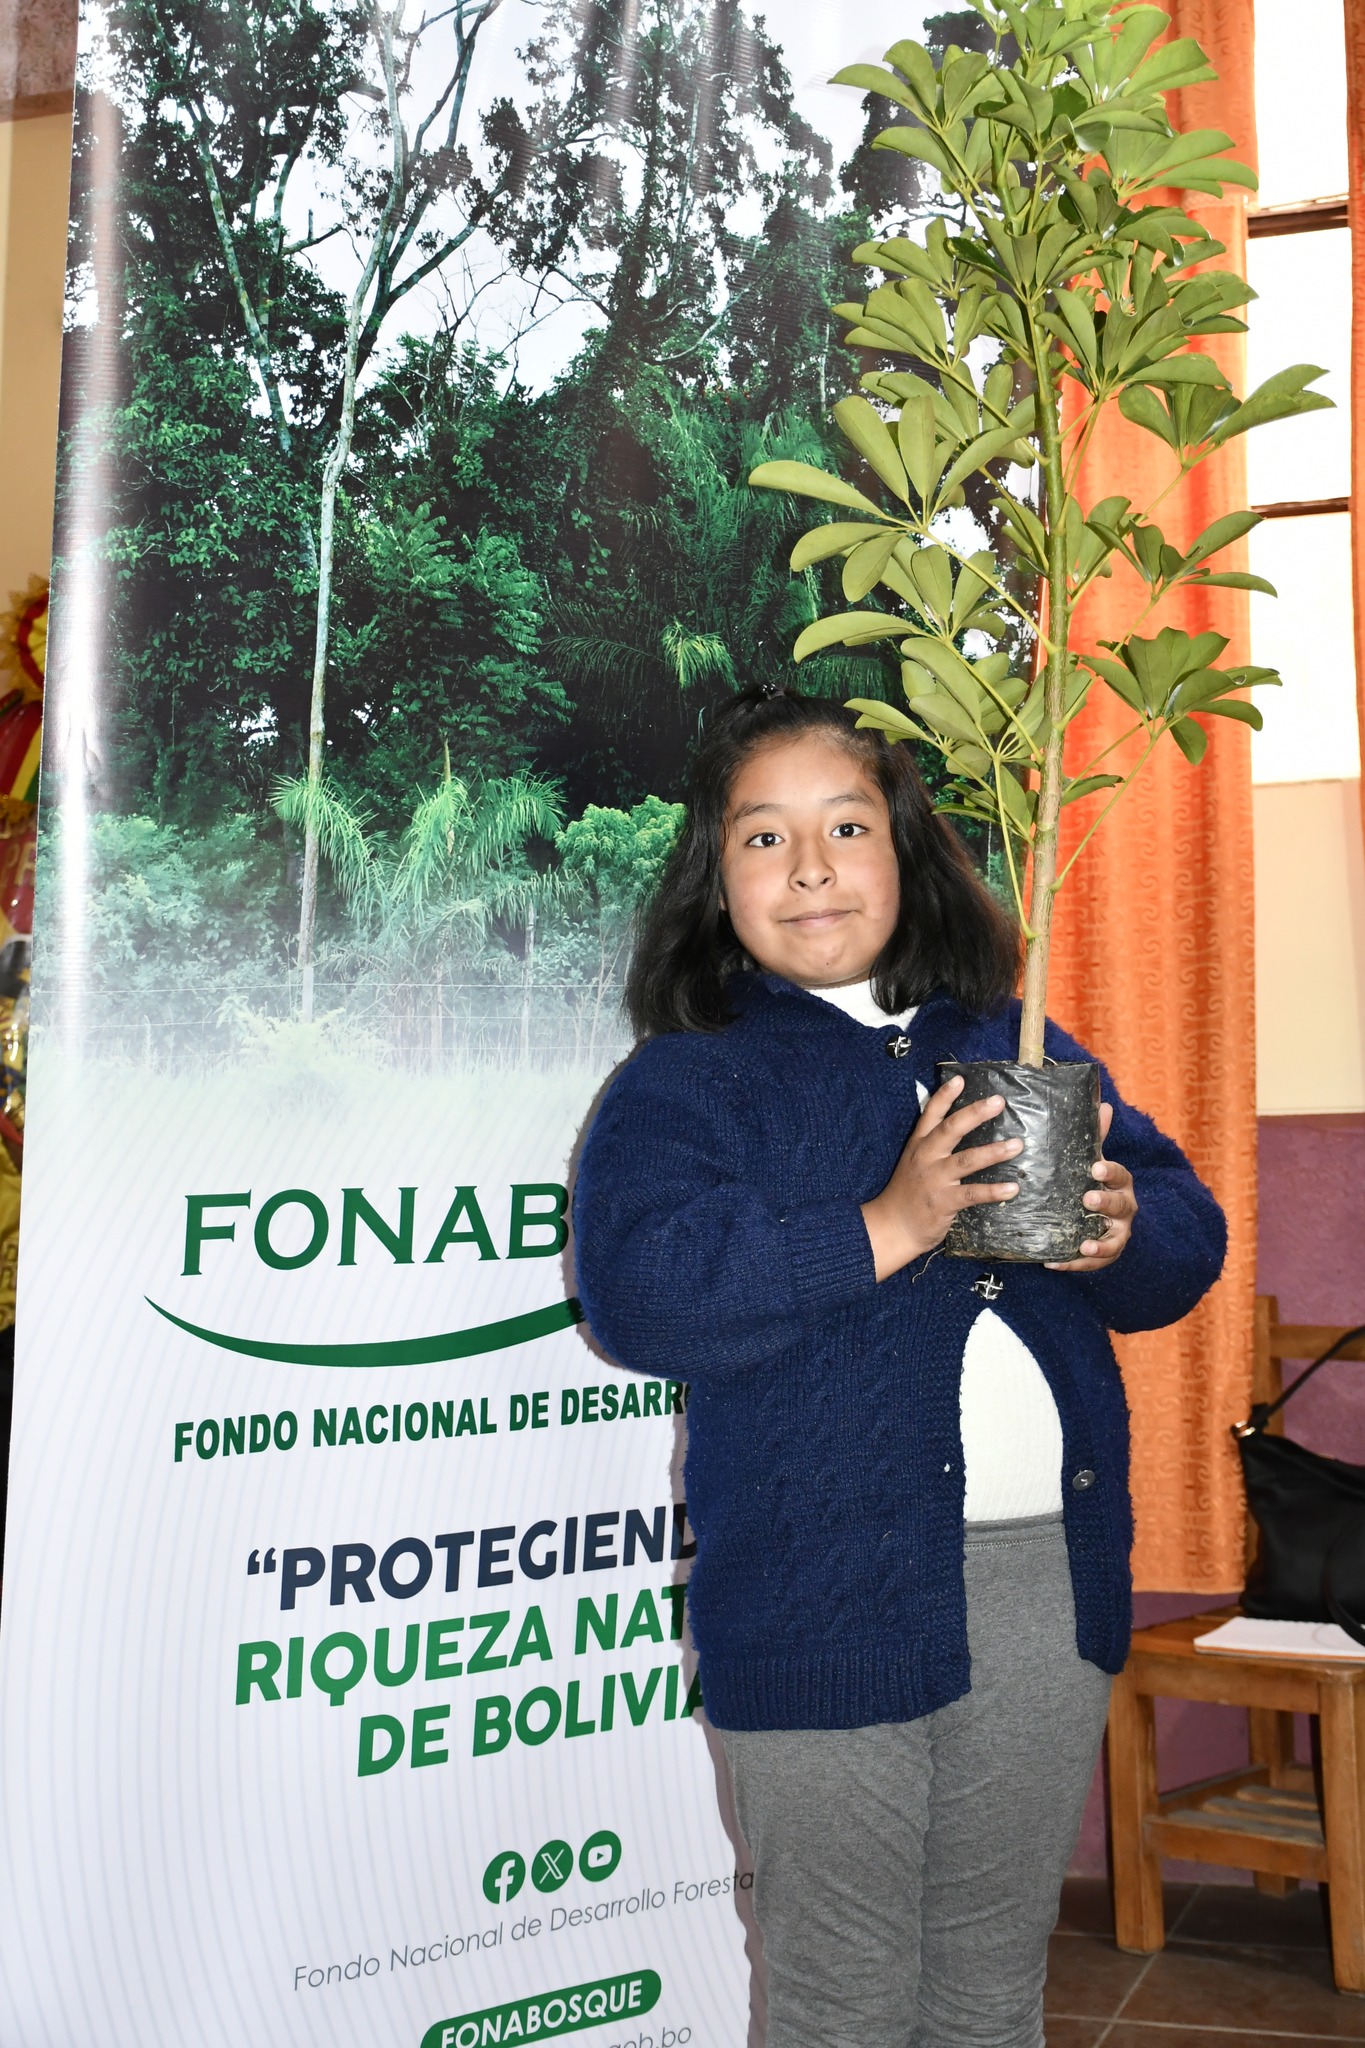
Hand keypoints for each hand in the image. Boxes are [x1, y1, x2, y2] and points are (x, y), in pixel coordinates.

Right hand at [861, 1074, 1022, 1281]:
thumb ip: (932, 1145)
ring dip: (994, 1151)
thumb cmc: (908, 1194)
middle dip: (975, 1114)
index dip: (944, 1096)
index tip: (960, 1079)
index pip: (930, 1115)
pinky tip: (1012, 1187)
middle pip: (951, 1130)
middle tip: (998, 1102)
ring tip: (1017, 1144)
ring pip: (967, 1160)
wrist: (892, 1227)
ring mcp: (935, 1180)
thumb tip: (958, 1126)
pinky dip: (994, 1191)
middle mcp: (926, 1158)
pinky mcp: (944, 1202)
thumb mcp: (913, 1162)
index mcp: (919, 1146)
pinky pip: (973, 1193)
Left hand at [1045, 1102, 1136, 1270]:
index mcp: (1120, 1182)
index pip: (1119, 1174)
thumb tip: (1104, 1103)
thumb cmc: (1092, 1181)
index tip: (1095, 1168)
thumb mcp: (1092, 1160)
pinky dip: (1076, 1264)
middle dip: (1105, 1203)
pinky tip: (1055, 1262)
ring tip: (1084, 1246)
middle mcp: (1124, 1208)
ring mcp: (1118, 1233)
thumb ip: (1095, 1137)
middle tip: (1087, 1199)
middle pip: (1120, 1206)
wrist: (1101, 1214)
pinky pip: (1095, 1263)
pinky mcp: (1107, 1254)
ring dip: (1100, 1245)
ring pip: (1114, 1240)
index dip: (1109, 1171)